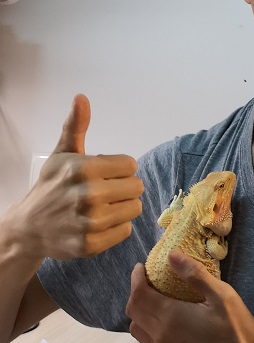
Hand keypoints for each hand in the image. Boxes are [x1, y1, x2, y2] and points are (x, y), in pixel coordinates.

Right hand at [17, 94, 143, 259]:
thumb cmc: (51, 186)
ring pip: (134, 208)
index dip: (119, 168)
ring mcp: (90, 222)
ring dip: (122, 207)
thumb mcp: (63, 153)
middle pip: (136, 187)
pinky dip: (116, 227)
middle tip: (105, 191)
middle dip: (123, 187)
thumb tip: (81, 97)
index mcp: (84, 168)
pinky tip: (99, 223)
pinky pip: (125, 230)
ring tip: (103, 206)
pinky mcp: (92, 244)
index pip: (131, 165)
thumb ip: (76, 126)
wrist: (28, 227)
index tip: (105, 173)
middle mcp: (89, 195)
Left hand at [127, 250, 253, 342]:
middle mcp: (159, 338)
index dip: (136, 279)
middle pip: (134, 313)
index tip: (141, 268)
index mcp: (169, 317)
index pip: (139, 295)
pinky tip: (162, 333)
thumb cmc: (236, 333)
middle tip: (149, 282)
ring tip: (155, 304)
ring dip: (140, 315)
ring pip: (137, 332)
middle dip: (137, 294)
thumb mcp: (222, 297)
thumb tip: (171, 255)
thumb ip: (195, 275)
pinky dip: (146, 337)